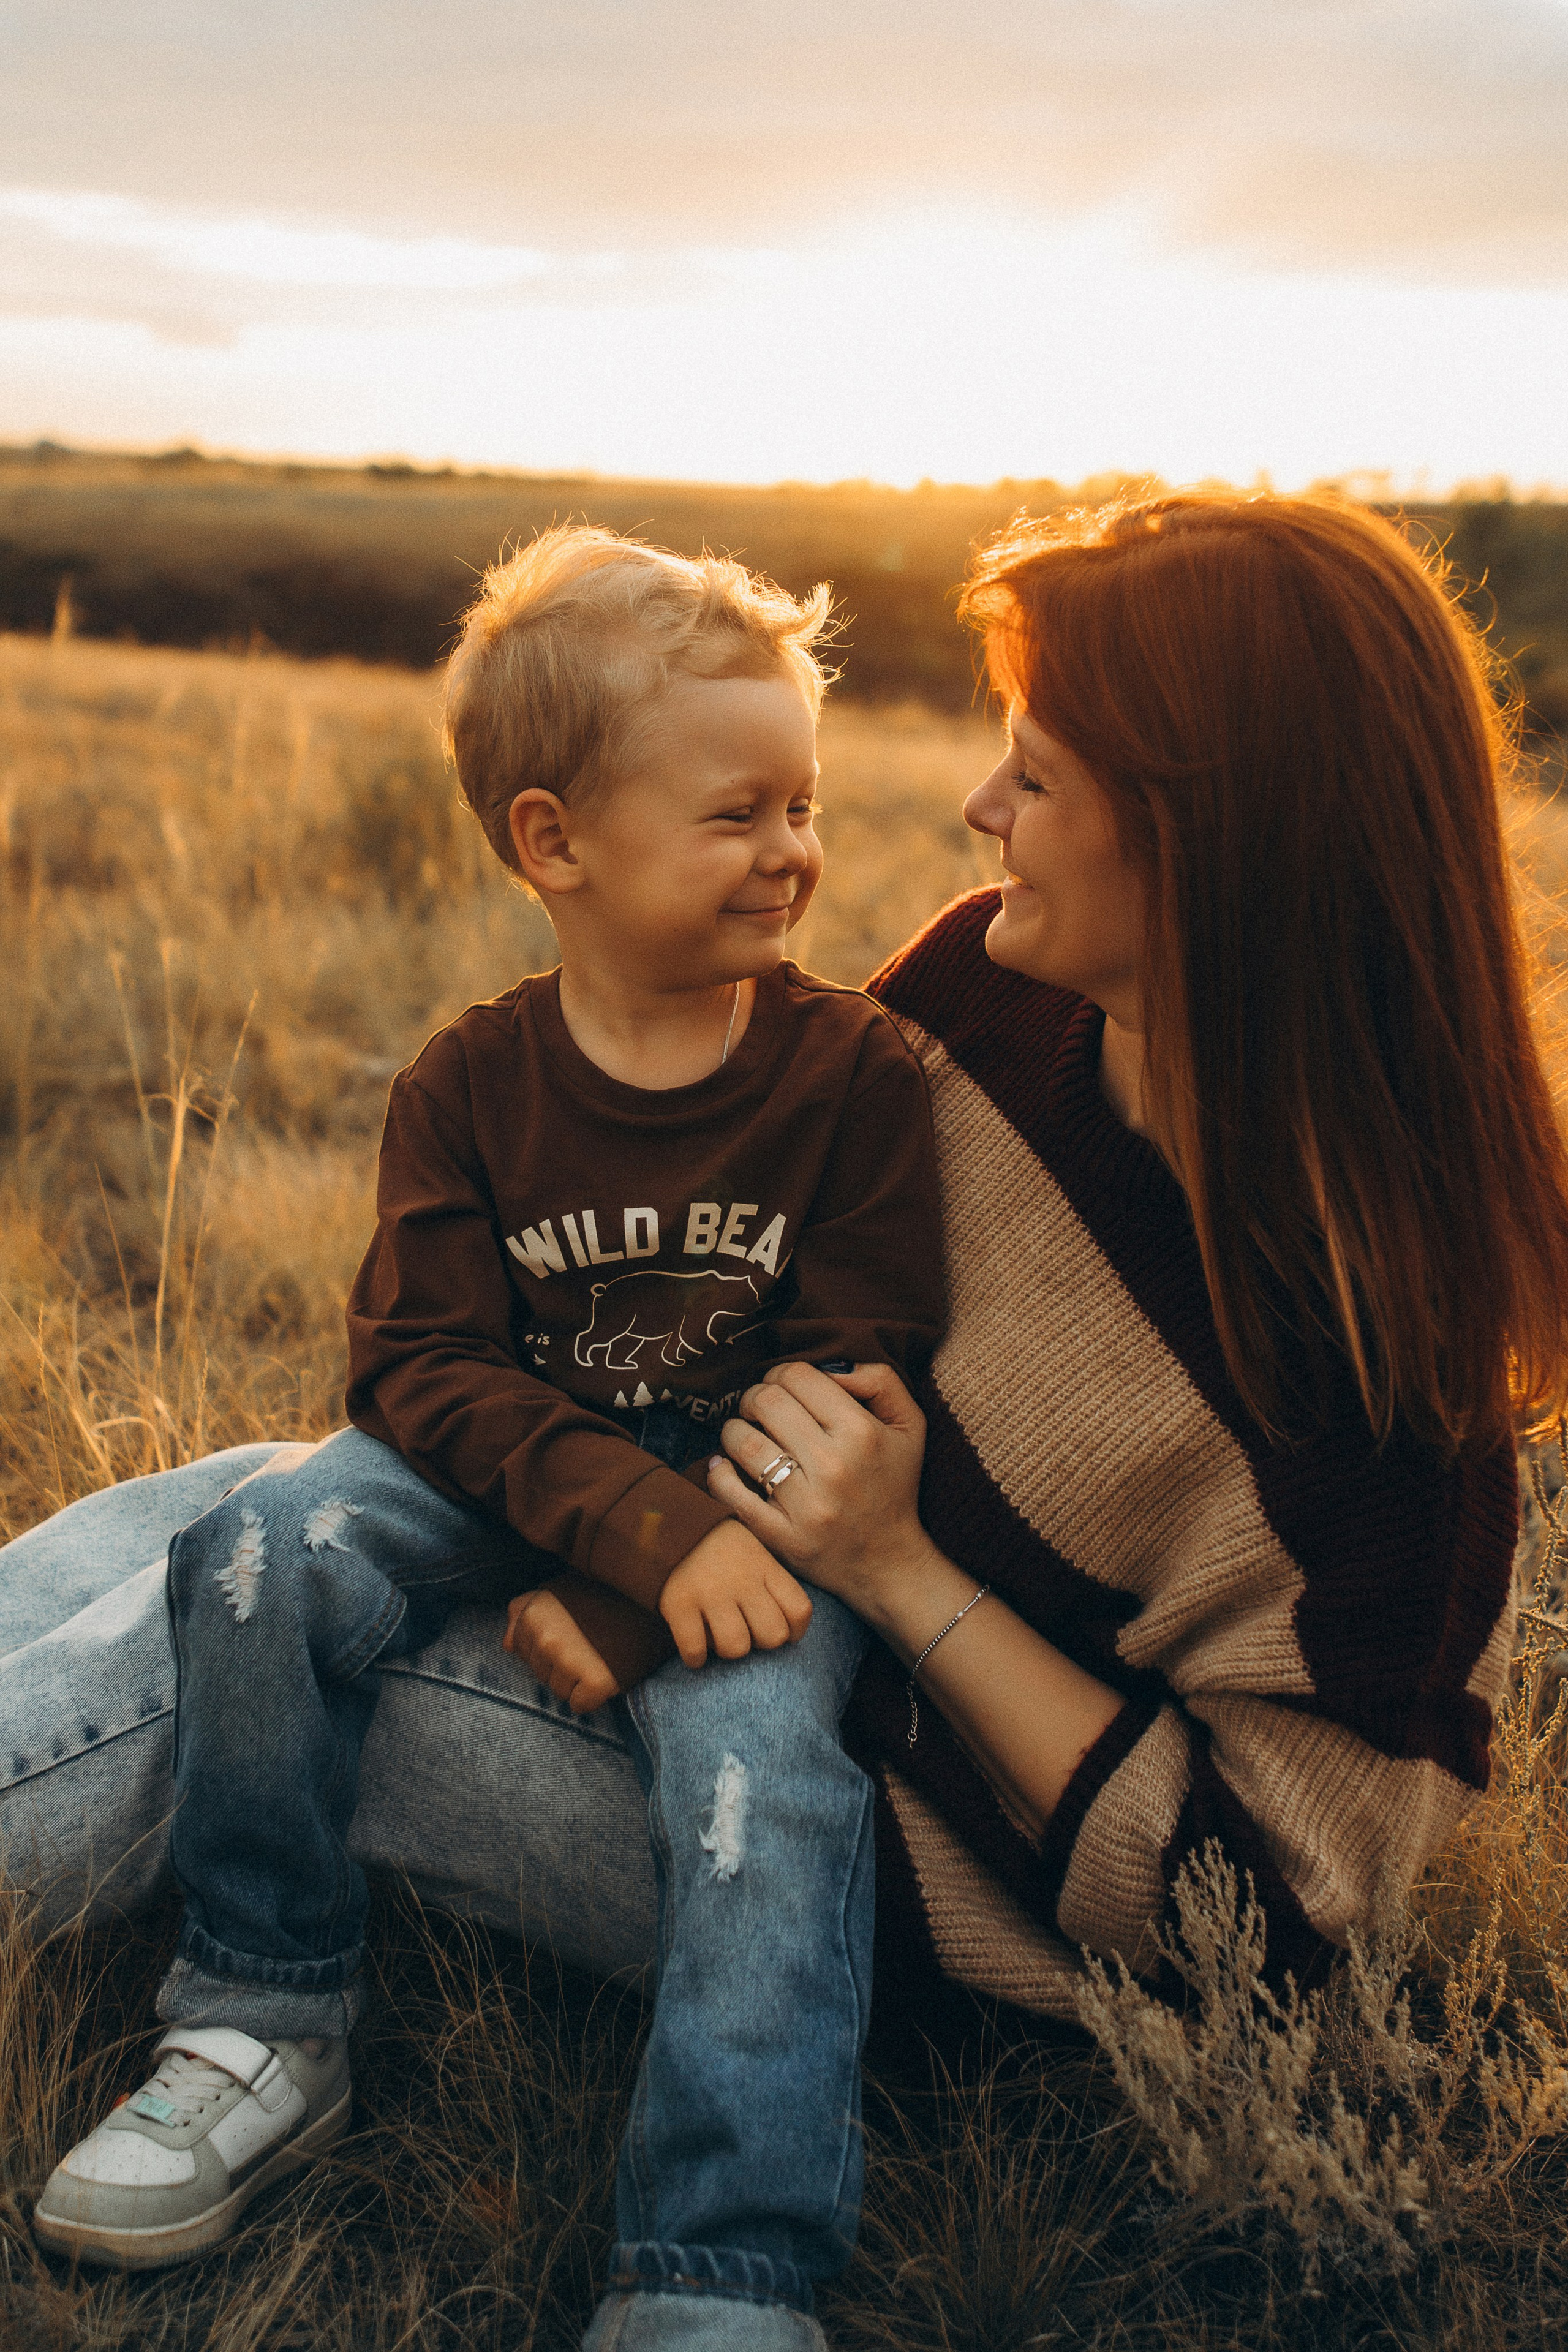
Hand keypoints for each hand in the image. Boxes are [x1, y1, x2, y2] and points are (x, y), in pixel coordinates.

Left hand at [504, 1585, 620, 1714]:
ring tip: (597, 1655)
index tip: (570, 1634)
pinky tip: (605, 1672)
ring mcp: (569, 1661)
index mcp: (533, 1615)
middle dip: (561, 1666)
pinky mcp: (595, 1682)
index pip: (521, 1653)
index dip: (546, 1647)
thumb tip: (507, 1645)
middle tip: (588, 1645)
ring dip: (576, 1681)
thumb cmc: (600, 1596)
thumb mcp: (555, 1592)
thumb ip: (524, 1611)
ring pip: (558, 1691)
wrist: (649, 1601)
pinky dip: (592, 1697)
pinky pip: (579, 1706)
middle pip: (541, 1674)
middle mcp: (546, 1639)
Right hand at [657, 1519, 813, 1669]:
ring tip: (717, 1636)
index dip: (794, 1631)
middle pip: (773, 1636)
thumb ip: (771, 1583)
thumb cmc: (718, 1548)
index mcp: (764, 1565)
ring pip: (736, 1648)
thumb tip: (787, 1629)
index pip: (800, 1610)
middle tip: (745, 1632)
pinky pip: (695, 1650)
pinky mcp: (679, 1604)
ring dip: (727, 1650)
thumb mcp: (754, 1552)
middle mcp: (742, 1579)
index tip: (781, 1631)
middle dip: (760, 1643)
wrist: (667, 1522)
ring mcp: (710, 1592)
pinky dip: (695, 1658)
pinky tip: (694, 1649)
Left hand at [707, 1361, 931, 1625]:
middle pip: (765, 1402)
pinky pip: (731, 1493)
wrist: (888, 1562)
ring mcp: (805, 1504)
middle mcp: (832, 1465)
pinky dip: (718, 1473)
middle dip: (753, 1398)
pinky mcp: (781, 1536)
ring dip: (734, 1431)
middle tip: (758, 1409)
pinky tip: (723, 1466)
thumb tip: (830, 1365)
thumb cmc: (894, 1485)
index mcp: (861, 1432)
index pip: (797, 1376)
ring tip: (743, 1436)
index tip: (781, 1388)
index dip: (780, 1373)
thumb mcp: (910, 1426)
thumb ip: (879, 1380)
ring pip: (742, 1443)